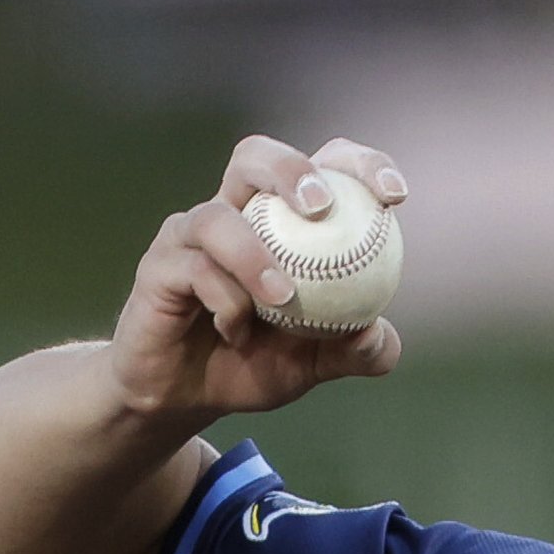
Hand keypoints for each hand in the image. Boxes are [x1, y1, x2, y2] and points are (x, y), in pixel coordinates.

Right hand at [110, 137, 409, 426]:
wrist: (185, 398)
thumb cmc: (252, 364)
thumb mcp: (314, 364)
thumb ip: (353, 352)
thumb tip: (379, 336)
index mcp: (281, 219)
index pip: (322, 166)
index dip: (359, 165)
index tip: (395, 196)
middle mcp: (233, 212)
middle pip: (254, 156)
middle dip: (289, 169)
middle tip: (320, 207)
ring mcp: (190, 236)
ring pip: (216, 216)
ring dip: (253, 255)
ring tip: (282, 298)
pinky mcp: (159, 267)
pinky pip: (194, 270)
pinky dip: (225, 301)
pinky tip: (236, 332)